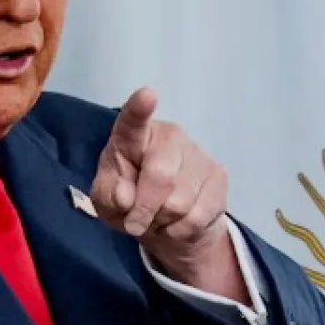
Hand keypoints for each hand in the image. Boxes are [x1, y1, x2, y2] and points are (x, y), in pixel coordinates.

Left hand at [90, 87, 246, 301]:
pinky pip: (196, 216)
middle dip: (144, 209)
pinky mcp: (218, 176)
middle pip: (160, 176)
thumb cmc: (129, 200)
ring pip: (179, 203)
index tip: (148, 95)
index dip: (140, 108)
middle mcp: (170, 136)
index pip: (134, 121)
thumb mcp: (106, 199)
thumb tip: (125, 196)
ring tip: (158, 217)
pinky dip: (180, 230)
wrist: (165, 220)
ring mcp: (198, 154)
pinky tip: (177, 221)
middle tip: (135, 222)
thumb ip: (108, 194)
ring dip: (162, 221)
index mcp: (134, 136)